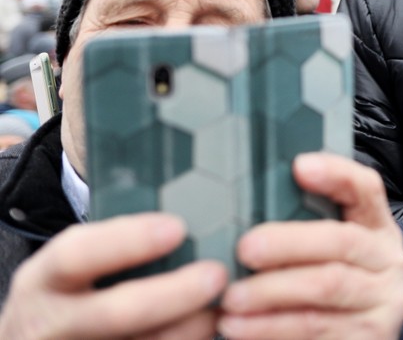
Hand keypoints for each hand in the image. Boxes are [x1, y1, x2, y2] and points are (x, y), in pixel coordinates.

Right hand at [0, 213, 225, 338]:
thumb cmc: (72, 290)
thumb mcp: (72, 266)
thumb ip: (114, 244)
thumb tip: (182, 213)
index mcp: (42, 280)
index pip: (75, 256)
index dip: (126, 242)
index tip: (177, 227)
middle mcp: (51, 323)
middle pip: (115, 313)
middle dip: (172, 295)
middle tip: (217, 275)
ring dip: (189, 326)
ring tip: (224, 303)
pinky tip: (210, 324)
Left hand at [216, 153, 402, 338]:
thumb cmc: (328, 290)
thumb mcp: (328, 255)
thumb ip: (304, 228)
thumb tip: (246, 204)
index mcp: (378, 230)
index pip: (366, 189)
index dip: (336, 174)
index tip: (299, 166)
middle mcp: (389, 263)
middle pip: (342, 241)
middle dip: (288, 243)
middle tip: (244, 249)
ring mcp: (384, 303)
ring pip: (327, 287)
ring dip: (271, 291)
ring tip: (230, 299)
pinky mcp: (370, 337)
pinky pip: (316, 328)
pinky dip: (271, 328)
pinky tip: (240, 327)